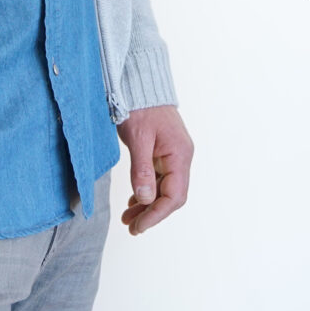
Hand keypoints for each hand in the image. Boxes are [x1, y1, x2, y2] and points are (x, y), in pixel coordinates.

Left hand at [118, 105, 192, 235]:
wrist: (141, 84)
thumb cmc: (141, 107)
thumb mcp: (138, 139)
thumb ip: (142, 170)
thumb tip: (145, 199)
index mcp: (179, 155)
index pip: (174, 195)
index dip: (157, 214)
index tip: (139, 226)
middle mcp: (181, 158)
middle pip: (171, 196)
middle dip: (152, 214)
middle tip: (131, 226)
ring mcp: (173, 156)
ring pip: (164, 190)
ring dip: (148, 206)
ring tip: (128, 219)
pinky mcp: (164, 154)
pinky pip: (159, 180)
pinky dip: (147, 193)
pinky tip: (134, 202)